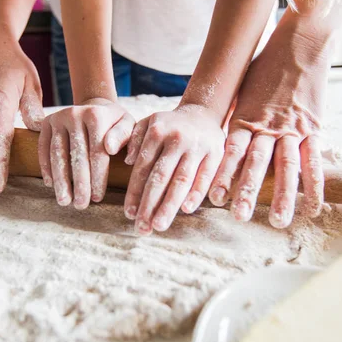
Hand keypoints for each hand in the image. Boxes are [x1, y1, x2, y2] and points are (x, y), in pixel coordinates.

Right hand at [38, 99, 135, 208]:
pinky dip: (46, 167)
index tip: (98, 198)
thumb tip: (111, 148)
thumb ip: (124, 136)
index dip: (97, 178)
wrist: (95, 106)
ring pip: (58, 154)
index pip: (97, 153)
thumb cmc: (114, 123)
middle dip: (79, 183)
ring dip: (60, 180)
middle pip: (76, 155)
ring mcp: (58, 118)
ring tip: (64, 201)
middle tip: (80, 205)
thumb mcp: (127, 125)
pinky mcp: (46, 123)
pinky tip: (51, 185)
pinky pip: (44, 148)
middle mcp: (75, 114)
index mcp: (96, 115)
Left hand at [124, 105, 224, 234]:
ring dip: (169, 205)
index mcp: (156, 132)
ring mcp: (197, 146)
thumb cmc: (169, 126)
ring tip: (159, 225)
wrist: (202, 113)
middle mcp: (176, 139)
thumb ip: (133, 139)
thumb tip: (126, 161)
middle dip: (149, 204)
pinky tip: (185, 210)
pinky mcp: (215, 153)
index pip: (143, 168)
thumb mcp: (147, 123)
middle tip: (142, 228)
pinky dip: (196, 194)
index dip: (135, 192)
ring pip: (181, 180)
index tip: (129, 214)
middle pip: (160, 177)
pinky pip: (205, 177)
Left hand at [209, 31, 327, 227]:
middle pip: (257, 163)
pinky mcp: (313, 128)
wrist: (300, 44)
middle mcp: (267, 126)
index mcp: (246, 118)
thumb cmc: (266, 67)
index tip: (215, 198)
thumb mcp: (243, 90)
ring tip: (279, 222)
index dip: (224, 175)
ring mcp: (292, 128)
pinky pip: (314, 160)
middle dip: (248, 191)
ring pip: (287, 166)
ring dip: (284, 196)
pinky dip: (315, 185)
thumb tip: (216, 136)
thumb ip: (234, 116)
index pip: (232, 151)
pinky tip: (313, 207)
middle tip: (240, 216)